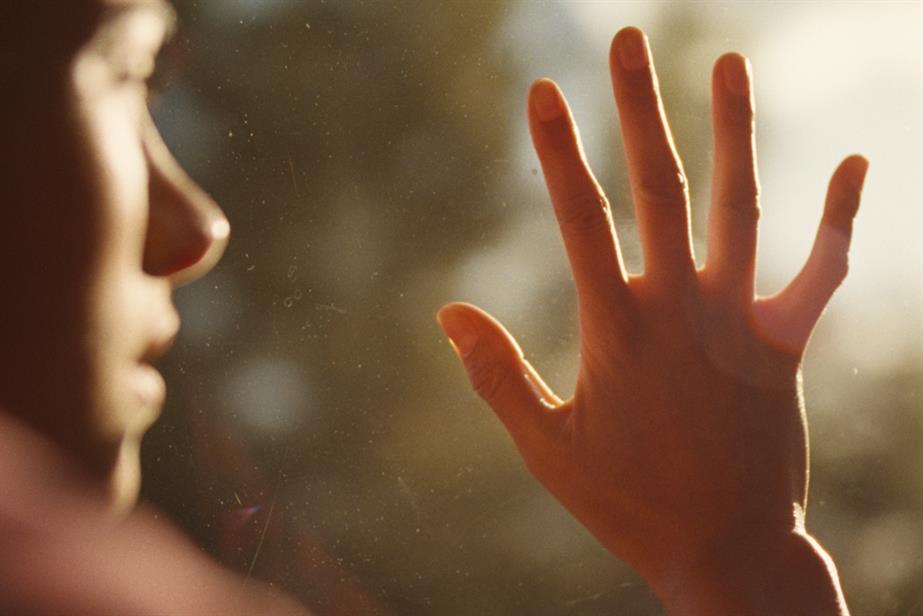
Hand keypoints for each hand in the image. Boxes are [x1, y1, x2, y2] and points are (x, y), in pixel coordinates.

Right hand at [437, 27, 864, 613]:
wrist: (727, 550)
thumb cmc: (626, 502)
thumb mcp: (544, 447)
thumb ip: (495, 373)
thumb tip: (446, 310)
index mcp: (616, 331)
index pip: (579, 219)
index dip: (557, 151)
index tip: (542, 91)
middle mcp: (680, 310)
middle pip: (659, 188)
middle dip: (639, 107)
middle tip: (627, 39)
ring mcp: (738, 323)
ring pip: (740, 208)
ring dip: (734, 132)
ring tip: (729, 62)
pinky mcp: (786, 345)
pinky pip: (819, 273)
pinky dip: (841, 219)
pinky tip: (858, 162)